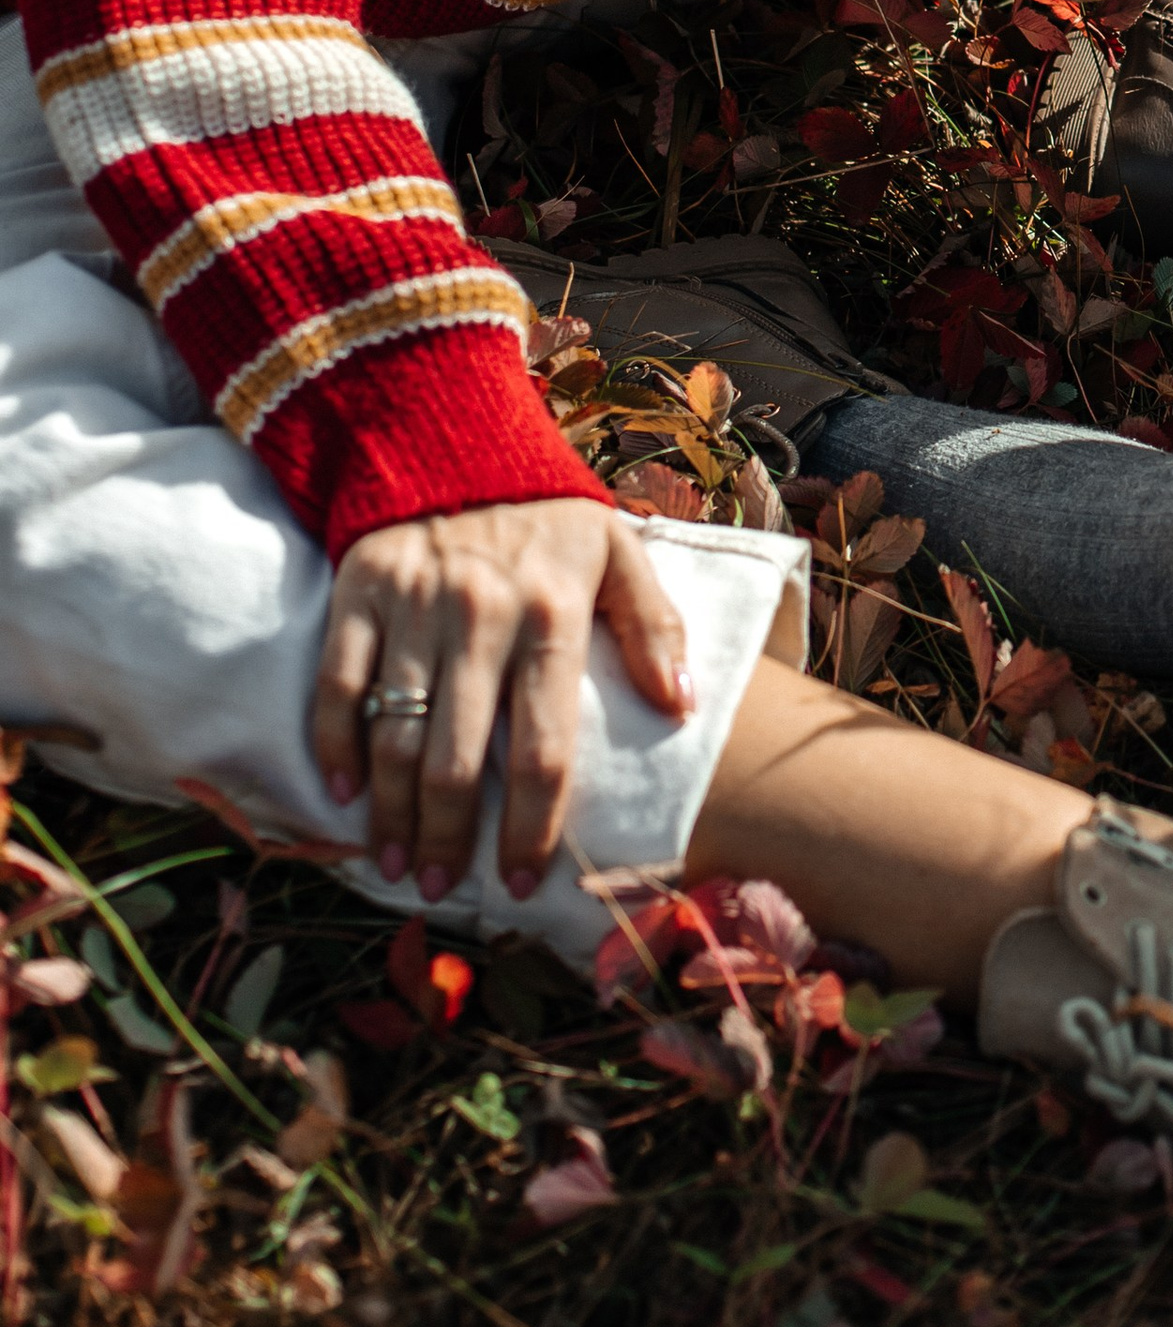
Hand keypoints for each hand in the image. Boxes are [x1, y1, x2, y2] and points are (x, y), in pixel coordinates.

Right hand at [311, 500, 692, 905]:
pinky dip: (335, 745)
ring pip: (396, 735)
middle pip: (460, 761)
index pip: (543, 750)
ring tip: (398, 864)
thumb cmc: (548, 516)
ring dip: (393, 812)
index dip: (532, 829)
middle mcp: (480, 617)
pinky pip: (338, 685)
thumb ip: (655, 629)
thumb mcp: (620, 554)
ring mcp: (414, 606)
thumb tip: (682, 708)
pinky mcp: (358, 592)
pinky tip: (344, 794)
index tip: (523, 883)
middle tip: (443, 889)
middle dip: (450, 839)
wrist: (456, 437)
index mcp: (552, 615)